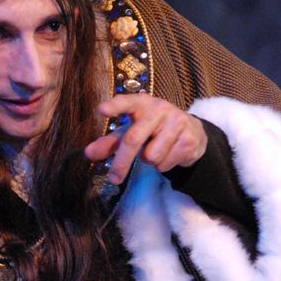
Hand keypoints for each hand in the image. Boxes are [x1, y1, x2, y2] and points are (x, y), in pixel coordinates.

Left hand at [84, 94, 206, 183]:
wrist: (191, 132)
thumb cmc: (152, 130)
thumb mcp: (130, 132)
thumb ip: (110, 142)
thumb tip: (89, 153)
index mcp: (141, 103)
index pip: (127, 102)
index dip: (115, 106)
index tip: (101, 109)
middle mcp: (159, 108)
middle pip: (133, 140)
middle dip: (121, 163)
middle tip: (113, 178)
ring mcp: (176, 122)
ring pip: (151, 156)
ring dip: (148, 161)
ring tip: (154, 151)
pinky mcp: (188, 138)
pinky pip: (165, 163)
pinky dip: (163, 165)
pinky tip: (169, 154)